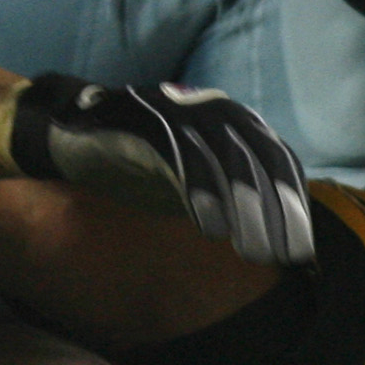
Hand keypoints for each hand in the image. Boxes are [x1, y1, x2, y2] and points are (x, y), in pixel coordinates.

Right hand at [7, 72, 315, 263]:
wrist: (64, 132)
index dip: (291, 202)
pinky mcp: (145, 122)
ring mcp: (176, 112)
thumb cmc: (132, 160)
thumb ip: (226, 190)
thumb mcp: (188, 175)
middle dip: (275, 210)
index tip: (300, 246)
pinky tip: (211, 228)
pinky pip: (182, 158)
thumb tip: (271, 231)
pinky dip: (201, 194)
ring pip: (226, 159)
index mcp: (228, 119)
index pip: (276, 157)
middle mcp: (209, 109)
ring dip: (245, 208)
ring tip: (253, 249)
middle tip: (282, 255)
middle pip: (259, 159)